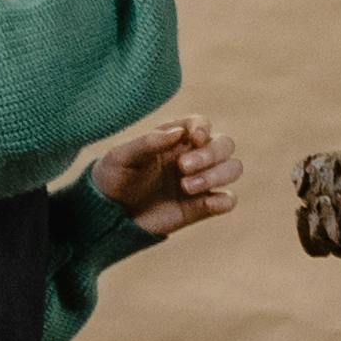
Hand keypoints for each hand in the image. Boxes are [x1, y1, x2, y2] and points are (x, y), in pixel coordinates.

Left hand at [90, 112, 247, 239]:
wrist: (108, 215)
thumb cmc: (112, 178)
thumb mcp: (121, 157)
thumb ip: (148, 142)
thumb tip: (179, 132)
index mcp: (174, 139)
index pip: (202, 124)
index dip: (203, 128)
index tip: (194, 138)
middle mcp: (192, 157)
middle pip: (225, 144)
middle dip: (210, 154)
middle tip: (183, 167)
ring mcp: (200, 182)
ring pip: (232, 169)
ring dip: (217, 174)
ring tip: (185, 187)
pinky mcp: (201, 207)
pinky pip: (227, 201)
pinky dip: (225, 201)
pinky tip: (208, 203)